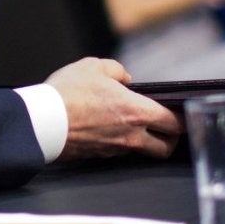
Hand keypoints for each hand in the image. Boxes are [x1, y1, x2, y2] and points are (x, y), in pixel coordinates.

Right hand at [44, 57, 181, 161]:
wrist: (40, 123)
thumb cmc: (66, 95)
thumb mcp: (93, 67)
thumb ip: (116, 70)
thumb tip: (124, 78)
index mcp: (136, 112)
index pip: (175, 123)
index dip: (183, 119)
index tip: (184, 114)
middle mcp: (130, 136)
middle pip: (165, 148)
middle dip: (170, 138)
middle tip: (166, 127)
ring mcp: (114, 150)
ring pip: (142, 152)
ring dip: (145, 141)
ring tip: (136, 126)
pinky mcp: (98, 157)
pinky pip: (119, 152)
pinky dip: (121, 143)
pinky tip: (109, 129)